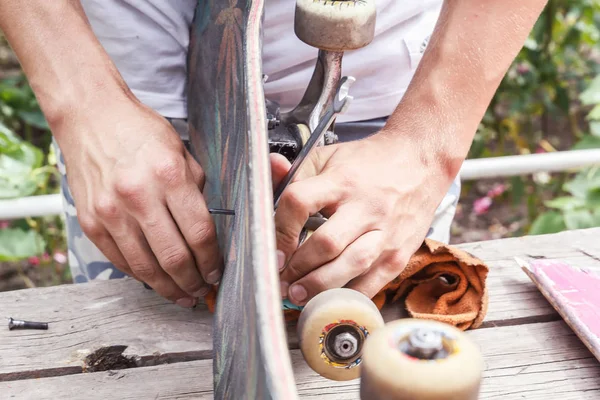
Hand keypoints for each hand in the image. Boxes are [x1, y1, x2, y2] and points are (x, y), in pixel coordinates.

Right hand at [57, 99, 220, 307]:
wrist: (91, 117)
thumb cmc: (140, 131)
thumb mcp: (181, 152)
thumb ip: (195, 190)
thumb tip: (207, 228)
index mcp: (169, 176)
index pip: (199, 233)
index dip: (212, 260)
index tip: (217, 272)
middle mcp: (138, 196)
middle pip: (174, 256)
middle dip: (194, 282)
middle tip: (203, 291)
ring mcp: (111, 212)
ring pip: (146, 267)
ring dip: (168, 288)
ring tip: (182, 296)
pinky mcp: (91, 222)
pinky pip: (121, 260)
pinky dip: (141, 275)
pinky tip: (155, 280)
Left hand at [274, 133, 453, 305]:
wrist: (421, 163)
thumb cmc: (370, 163)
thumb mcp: (329, 156)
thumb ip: (295, 172)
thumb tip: (269, 169)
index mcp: (341, 181)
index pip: (300, 203)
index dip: (280, 229)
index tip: (272, 247)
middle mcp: (365, 208)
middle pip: (327, 243)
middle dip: (298, 267)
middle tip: (280, 280)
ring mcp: (386, 233)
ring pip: (351, 267)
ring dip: (319, 286)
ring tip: (298, 294)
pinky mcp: (399, 254)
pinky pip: (372, 283)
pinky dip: (348, 297)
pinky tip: (330, 300)